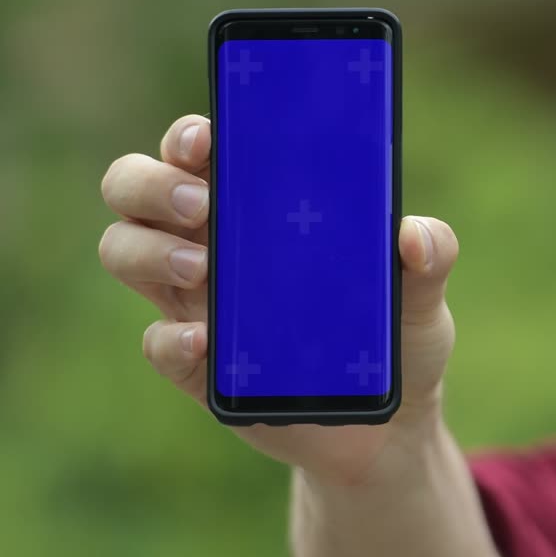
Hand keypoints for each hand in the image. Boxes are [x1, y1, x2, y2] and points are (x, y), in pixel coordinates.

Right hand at [99, 114, 459, 487]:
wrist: (392, 422)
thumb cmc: (398, 333)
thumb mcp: (424, 292)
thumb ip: (431, 256)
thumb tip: (413, 236)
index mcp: (258, 206)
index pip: (199, 150)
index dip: (189, 134)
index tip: (208, 137)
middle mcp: (212, 242)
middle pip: (135, 188)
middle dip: (152, 183)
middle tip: (203, 204)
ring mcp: (196, 303)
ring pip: (124, 251)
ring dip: (151, 251)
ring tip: (203, 270)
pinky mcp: (198, 366)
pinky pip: (156, 344)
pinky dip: (170, 340)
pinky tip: (205, 341)